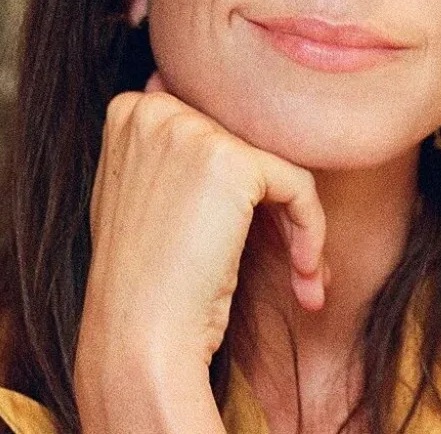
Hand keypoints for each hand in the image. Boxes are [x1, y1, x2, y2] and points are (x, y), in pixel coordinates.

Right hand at [74, 72, 327, 431]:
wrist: (139, 337)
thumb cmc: (143, 284)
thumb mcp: (138, 200)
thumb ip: (165, 152)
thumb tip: (191, 103)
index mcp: (128, 112)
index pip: (214, 127)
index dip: (240, 189)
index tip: (243, 242)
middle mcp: (153, 109)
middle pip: (248, 145)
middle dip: (274, 208)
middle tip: (292, 264)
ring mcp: (189, 129)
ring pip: (277, 165)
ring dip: (300, 226)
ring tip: (301, 278)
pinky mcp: (230, 160)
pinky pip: (298, 185)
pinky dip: (312, 232)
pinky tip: (302, 277)